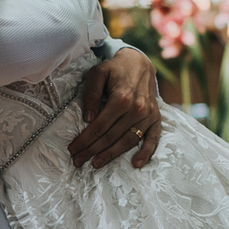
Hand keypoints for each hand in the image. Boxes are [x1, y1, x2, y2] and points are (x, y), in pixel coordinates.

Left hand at [70, 47, 161, 169]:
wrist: (140, 63)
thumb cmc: (115, 69)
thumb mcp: (97, 74)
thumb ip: (91, 94)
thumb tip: (88, 119)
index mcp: (122, 98)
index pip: (99, 126)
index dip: (84, 139)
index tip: (72, 149)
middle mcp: (137, 109)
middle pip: (111, 136)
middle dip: (92, 150)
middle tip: (78, 160)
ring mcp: (148, 115)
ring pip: (128, 141)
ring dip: (111, 155)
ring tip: (95, 163)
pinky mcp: (156, 119)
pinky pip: (153, 139)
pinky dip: (145, 153)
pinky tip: (135, 164)